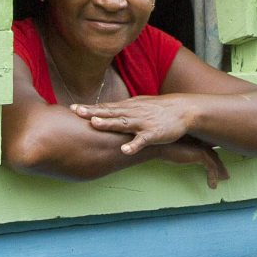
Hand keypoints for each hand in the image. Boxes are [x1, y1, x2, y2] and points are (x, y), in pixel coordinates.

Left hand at [71, 95, 193, 155]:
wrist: (184, 110)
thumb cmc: (158, 110)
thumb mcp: (137, 106)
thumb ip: (119, 110)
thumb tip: (101, 112)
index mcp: (128, 108)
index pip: (105, 108)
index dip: (89, 108)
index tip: (72, 108)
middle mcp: (132, 113)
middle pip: (110, 112)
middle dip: (92, 112)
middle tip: (76, 111)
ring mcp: (143, 123)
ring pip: (123, 123)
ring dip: (109, 124)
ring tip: (94, 124)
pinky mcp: (154, 133)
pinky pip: (142, 140)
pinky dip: (134, 145)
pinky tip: (125, 150)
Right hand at [155, 137, 230, 188]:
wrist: (158, 146)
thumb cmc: (163, 149)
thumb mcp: (176, 153)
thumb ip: (183, 155)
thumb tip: (182, 161)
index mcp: (194, 141)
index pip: (208, 150)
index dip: (214, 159)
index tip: (218, 169)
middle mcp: (199, 143)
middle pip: (214, 155)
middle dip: (220, 166)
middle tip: (225, 176)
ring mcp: (200, 148)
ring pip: (215, 161)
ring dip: (219, 172)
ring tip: (221, 182)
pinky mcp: (200, 154)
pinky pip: (211, 167)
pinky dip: (213, 176)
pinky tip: (212, 186)